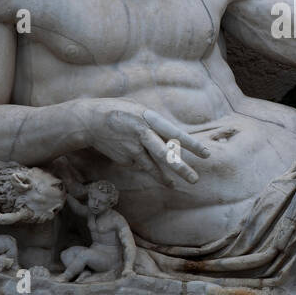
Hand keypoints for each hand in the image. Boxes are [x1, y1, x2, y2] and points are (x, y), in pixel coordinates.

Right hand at [78, 99, 210, 187]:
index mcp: (149, 118)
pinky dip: (147, 166)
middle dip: (180, 168)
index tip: (206, 154)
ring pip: (152, 166)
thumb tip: (172, 138)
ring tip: (175, 185)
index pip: (174, 133)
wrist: (90, 120)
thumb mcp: (140, 109)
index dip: (191, 144)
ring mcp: (133, 148)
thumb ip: (156, 123)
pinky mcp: (125, 158)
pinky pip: (141, 164)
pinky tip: (150, 168)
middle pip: (164, 154)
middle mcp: (142, 134)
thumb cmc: (120, 112)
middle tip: (195, 179)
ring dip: (165, 177)